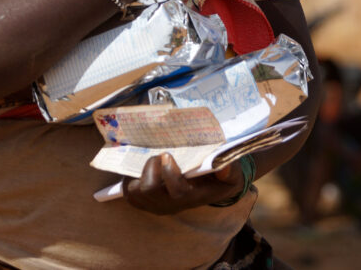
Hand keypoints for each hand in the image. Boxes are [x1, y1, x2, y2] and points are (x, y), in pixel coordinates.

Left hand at [123, 153, 245, 214]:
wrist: (210, 188)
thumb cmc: (219, 177)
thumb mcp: (231, 173)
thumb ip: (230, 170)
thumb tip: (224, 165)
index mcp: (192, 196)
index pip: (177, 192)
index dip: (169, 174)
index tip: (167, 155)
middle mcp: (172, 205)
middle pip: (150, 191)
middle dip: (150, 169)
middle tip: (158, 156)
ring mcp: (157, 205)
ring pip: (136, 193)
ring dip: (138, 174)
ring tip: (150, 162)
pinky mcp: (146, 203)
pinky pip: (129, 194)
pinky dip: (130, 180)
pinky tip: (140, 170)